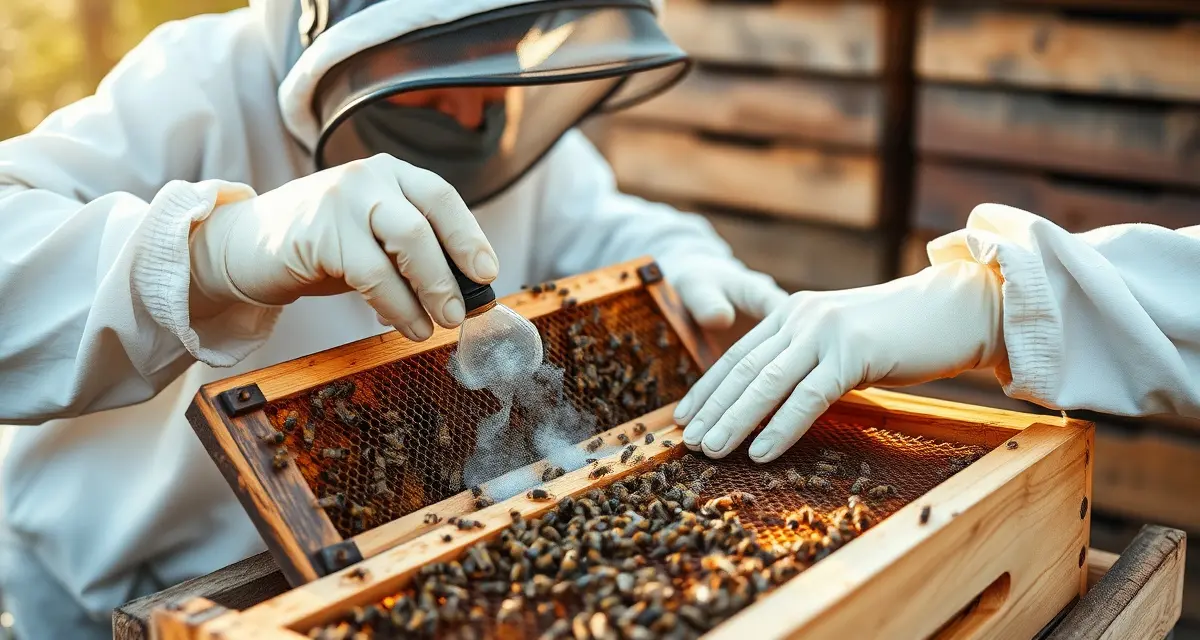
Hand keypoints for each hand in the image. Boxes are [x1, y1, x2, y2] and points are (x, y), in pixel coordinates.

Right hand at [189, 154, 497, 341]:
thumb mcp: (373, 240)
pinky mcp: (319, 231)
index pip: (442, 198)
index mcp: (392, 173)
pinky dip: (395, 305)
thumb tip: (464, 292)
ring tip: (437, 325)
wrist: (244, 245)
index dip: (469, 236)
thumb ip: (413, 254)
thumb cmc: (320, 247)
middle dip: (452, 272)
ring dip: (429, 290)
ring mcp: (343, 199)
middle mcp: (370, 177)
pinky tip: (404, 325)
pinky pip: (371, 273)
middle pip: (426, 222)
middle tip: (462, 312)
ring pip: (406, 243)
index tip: (488, 273)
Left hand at [674, 261, 1004, 461]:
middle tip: (685, 442)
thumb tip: (778, 402)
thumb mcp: (841, 343)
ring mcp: (825, 332)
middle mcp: (801, 316)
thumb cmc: (900, 335)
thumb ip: (808, 362)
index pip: (739, 355)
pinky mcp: (852, 351)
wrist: (956, 310)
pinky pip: (808, 396)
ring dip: (735, 421)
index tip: (684, 418)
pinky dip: (780, 426)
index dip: (708, 389)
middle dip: (712, 409)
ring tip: (710, 451)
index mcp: (792, 313)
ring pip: (767, 383)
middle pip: (744, 369)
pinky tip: (760, 451)